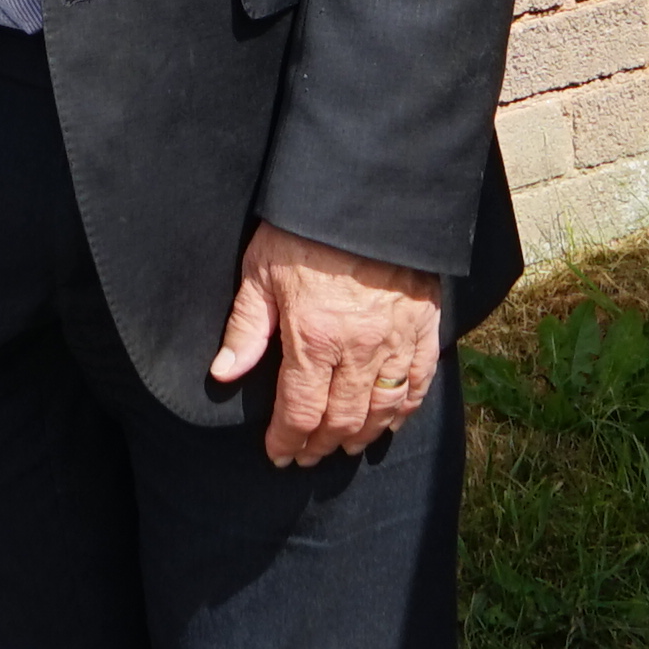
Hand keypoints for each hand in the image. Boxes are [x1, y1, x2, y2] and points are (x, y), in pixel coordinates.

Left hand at [206, 222, 442, 468]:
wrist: (367, 193)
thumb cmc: (305, 230)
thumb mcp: (261, 272)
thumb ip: (246, 328)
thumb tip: (224, 374)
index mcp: (313, 338)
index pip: (300, 412)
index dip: (287, 441)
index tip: (279, 454)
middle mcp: (358, 348)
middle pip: (341, 419)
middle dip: (321, 444)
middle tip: (309, 455)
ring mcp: (396, 339)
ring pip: (382, 409)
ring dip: (362, 435)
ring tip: (345, 446)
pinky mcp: (425, 326)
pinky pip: (420, 381)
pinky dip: (405, 410)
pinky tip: (391, 422)